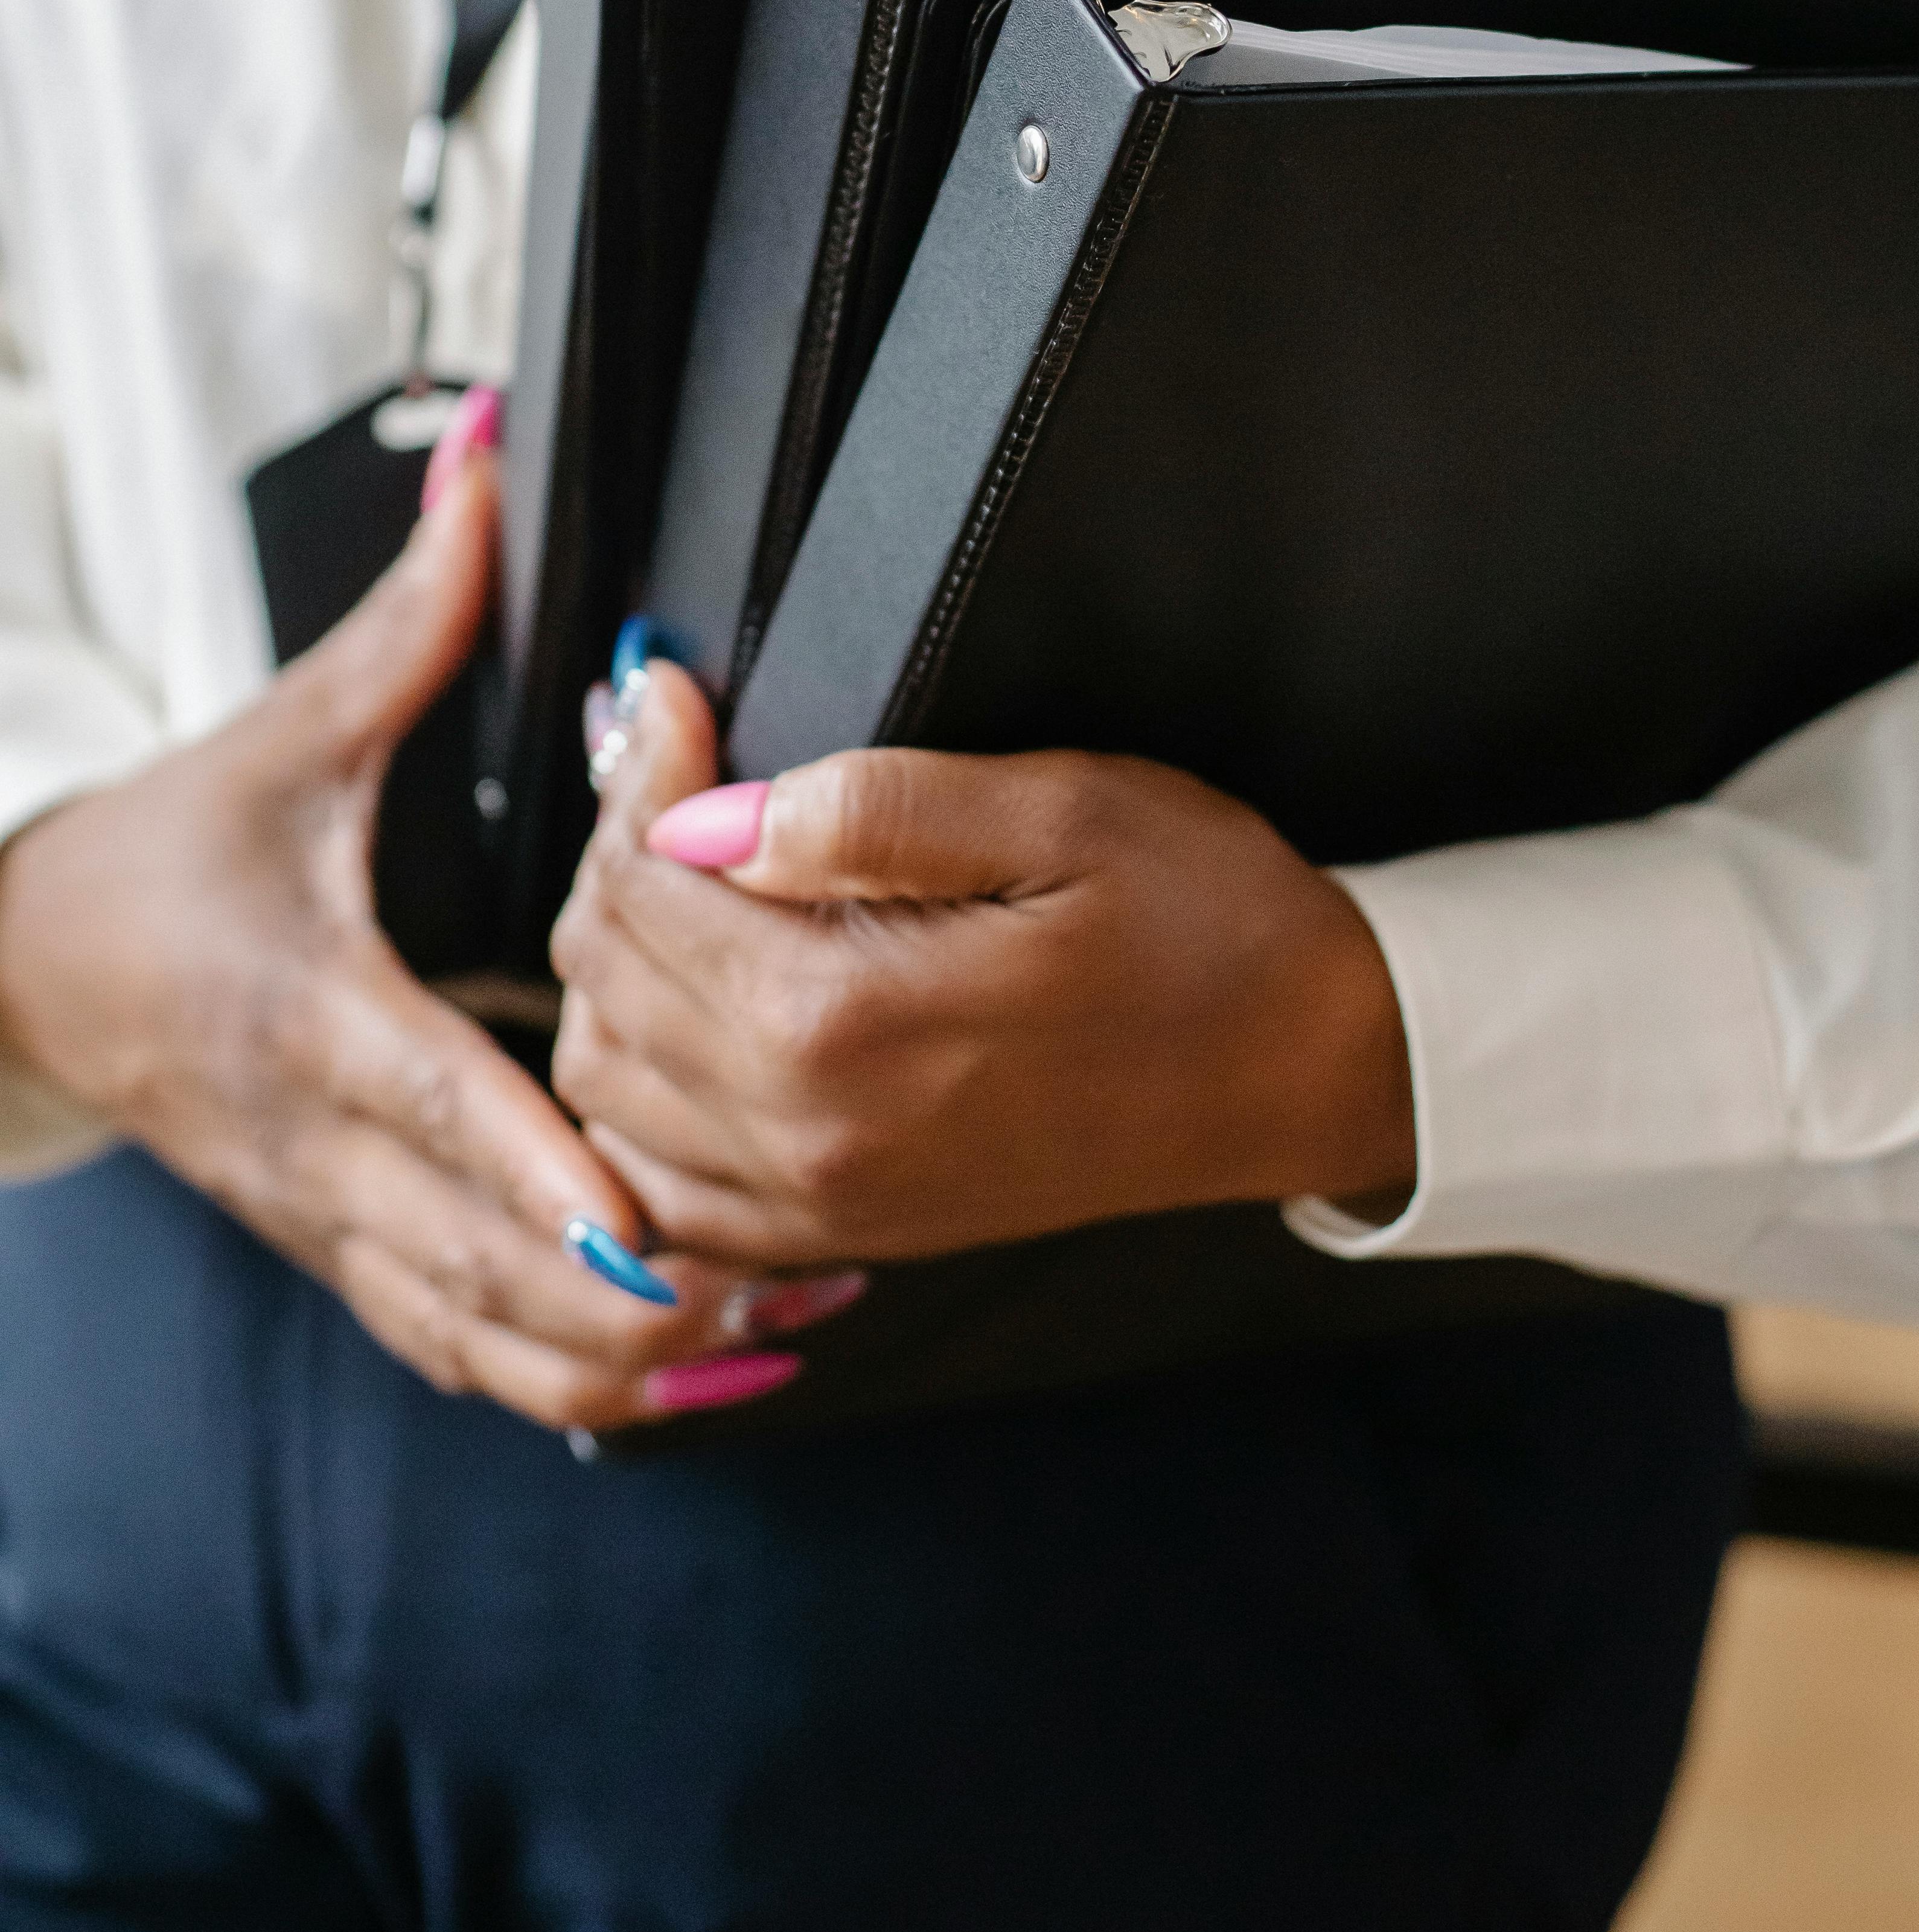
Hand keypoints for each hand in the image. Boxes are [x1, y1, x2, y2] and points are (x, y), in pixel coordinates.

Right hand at [0, 448, 816, 1433]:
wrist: (23, 975)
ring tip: (785, 1336)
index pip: (440, 1109)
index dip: (546, 1175)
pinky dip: (573, 1379)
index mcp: (312, 1015)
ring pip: (481, 1341)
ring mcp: (330, 1221)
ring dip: (629, 1361)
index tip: (654, 1223)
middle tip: (798, 1283)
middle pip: (482, 1265)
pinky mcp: (343, 1257)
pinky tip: (699, 1369)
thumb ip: (412, 609)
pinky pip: (463, 1351)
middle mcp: (322, 1146)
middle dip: (639, 1298)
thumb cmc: (168, 852)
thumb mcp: (288, 730)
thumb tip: (486, 455)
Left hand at [549, 664, 1416, 1271]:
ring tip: (683, 872)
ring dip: (617, 969)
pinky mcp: (841, 1234)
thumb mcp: (1065, 812)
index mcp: (847, 1023)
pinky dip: (640, 1094)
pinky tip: (690, 1013)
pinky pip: (659, 1184)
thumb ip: (874, 807)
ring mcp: (820, 1203)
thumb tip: (710, 810)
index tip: (669, 697)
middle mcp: (808, 1134)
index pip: (644, 886)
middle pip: (604, 980)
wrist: (1302, 1071)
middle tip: (675, 765)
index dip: (641, 769)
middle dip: (617, 854)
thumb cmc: (1206, 927)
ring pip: (606, 1082)